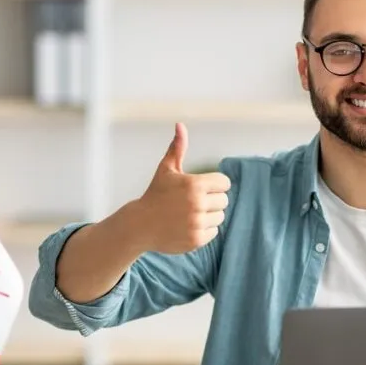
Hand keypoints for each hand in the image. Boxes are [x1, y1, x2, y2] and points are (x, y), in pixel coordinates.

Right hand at [135, 122, 230, 253]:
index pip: (225, 183)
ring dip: (209, 215)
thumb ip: (177, 148)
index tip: (202, 187)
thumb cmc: (156, 194)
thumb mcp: (166, 169)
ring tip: (190, 213)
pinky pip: (214, 231)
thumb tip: (180, 124)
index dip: (214, 184)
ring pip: (220, 216)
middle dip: (212, 199)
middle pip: (224, 200)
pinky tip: (188, 226)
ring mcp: (196, 223)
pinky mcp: (196, 240)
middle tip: (193, 202)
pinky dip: (204, 229)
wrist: (140, 225)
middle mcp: (197, 204)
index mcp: (194, 184)